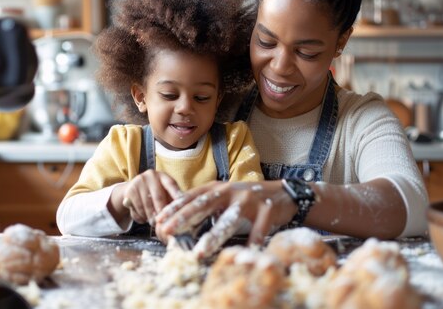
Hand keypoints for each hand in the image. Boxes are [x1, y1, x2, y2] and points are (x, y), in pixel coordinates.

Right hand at [117, 170, 181, 224]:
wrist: (133, 188)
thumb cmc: (155, 192)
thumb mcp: (164, 191)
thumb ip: (172, 199)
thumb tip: (181, 210)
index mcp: (162, 176)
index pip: (171, 184)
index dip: (176, 194)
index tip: (181, 203)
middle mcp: (150, 176)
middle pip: (158, 197)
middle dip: (161, 212)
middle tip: (163, 223)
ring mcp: (138, 182)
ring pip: (146, 205)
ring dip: (150, 217)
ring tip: (153, 223)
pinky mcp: (129, 191)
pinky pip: (136, 208)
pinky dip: (141, 217)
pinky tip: (144, 218)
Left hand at [155, 180, 296, 257]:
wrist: (283, 193)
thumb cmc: (249, 199)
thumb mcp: (225, 196)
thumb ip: (206, 204)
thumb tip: (180, 218)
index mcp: (218, 188)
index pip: (192, 196)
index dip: (174, 207)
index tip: (158, 220)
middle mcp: (231, 191)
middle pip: (204, 205)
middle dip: (184, 219)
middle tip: (168, 232)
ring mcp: (250, 200)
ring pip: (229, 220)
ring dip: (214, 237)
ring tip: (201, 252)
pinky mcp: (267, 209)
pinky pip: (258, 229)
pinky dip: (252, 241)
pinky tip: (245, 254)